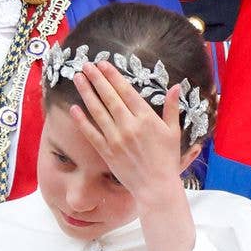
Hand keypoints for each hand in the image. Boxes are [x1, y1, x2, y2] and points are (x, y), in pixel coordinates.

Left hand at [70, 60, 188, 210]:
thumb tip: (176, 86)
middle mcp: (129, 126)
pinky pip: (91, 133)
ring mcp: (116, 139)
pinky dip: (82, 120)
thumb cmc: (167, 160)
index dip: (113, 76)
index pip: (126, 91)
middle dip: (97, 79)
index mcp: (147, 118)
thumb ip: (172, 108)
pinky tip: (74, 108)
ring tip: (78, 78)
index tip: (103, 64)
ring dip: (87, 93)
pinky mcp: (107, 152)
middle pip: (109, 97)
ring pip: (98, 111)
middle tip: (86, 65)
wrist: (156, 187)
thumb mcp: (173, 131)